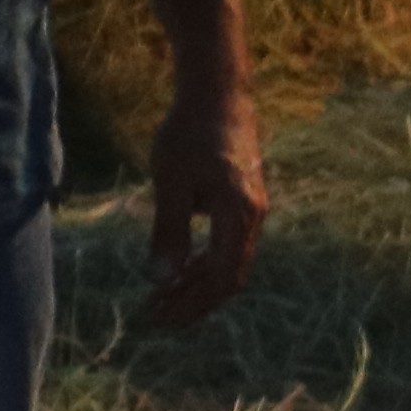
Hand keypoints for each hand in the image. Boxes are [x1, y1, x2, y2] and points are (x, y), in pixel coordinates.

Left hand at [142, 76, 265, 328]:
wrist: (218, 92)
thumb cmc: (190, 133)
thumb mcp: (171, 181)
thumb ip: (168, 231)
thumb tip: (161, 280)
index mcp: (239, 215)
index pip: (221, 278)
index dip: (192, 304)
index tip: (159, 318)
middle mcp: (253, 216)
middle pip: (229, 276)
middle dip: (194, 301)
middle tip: (156, 316)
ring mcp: (252, 208)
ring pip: (230, 262)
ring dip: (197, 284)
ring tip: (162, 296)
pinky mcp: (244, 199)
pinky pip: (229, 244)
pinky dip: (204, 262)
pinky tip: (180, 266)